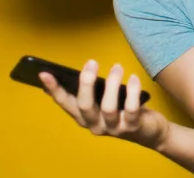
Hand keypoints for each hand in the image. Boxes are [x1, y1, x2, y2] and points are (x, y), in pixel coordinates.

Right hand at [39, 60, 169, 149]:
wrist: (150, 131)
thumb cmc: (123, 110)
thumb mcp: (104, 100)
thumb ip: (93, 91)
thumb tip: (83, 70)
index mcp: (84, 117)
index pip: (65, 103)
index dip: (54, 89)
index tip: (44, 73)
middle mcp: (95, 125)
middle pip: (84, 106)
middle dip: (86, 82)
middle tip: (92, 62)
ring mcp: (113, 128)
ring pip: (108, 107)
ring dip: (112, 84)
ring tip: (117, 67)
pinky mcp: (133, 127)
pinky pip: (131, 109)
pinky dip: (132, 91)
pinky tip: (133, 78)